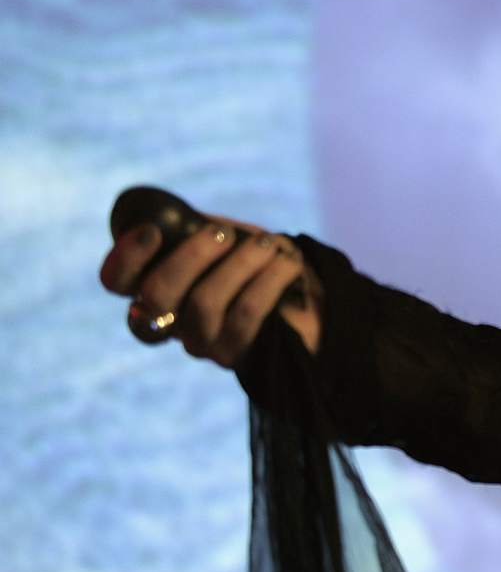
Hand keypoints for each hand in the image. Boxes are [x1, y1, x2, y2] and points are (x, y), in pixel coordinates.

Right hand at [99, 205, 323, 364]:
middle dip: (191, 256)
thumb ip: (196, 228)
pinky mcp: (235, 355)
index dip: (127, 257)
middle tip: (223, 234)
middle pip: (155, 295)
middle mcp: (169, 319)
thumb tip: (172, 216)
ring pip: (202, 304)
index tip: (153, 231)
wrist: (311, 296)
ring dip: (239, 265)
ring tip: (267, 246)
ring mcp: (200, 341)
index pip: (117, 280)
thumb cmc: (260, 260)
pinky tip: (287, 264)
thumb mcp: (226, 237)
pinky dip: (269, 281)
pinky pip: (245, 315)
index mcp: (157, 283)